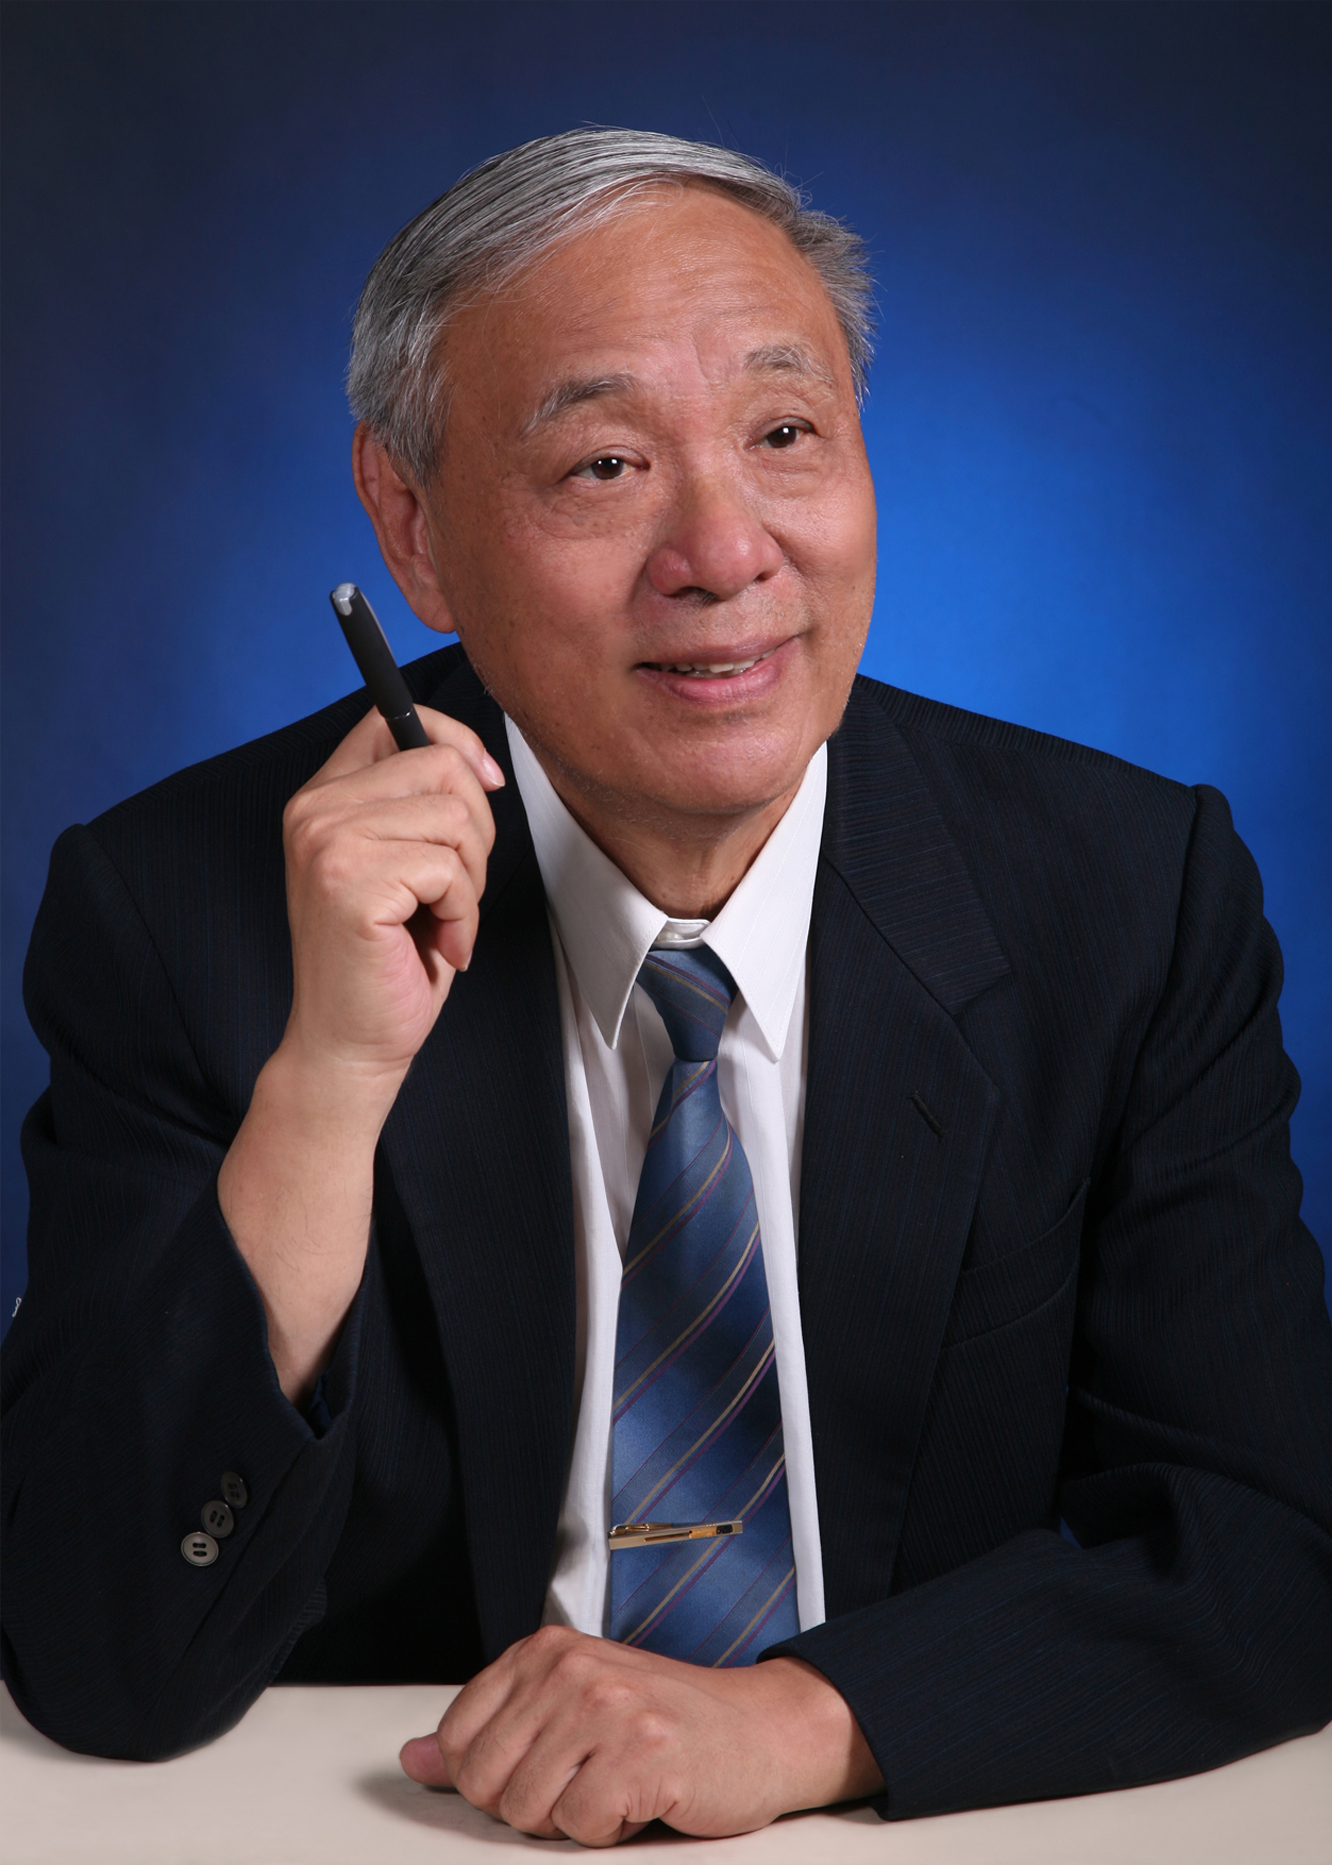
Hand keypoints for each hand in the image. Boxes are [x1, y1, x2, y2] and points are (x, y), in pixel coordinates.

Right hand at [218, 703, 503, 1401]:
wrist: (347, 1050)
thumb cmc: (386, 965)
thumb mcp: (406, 867)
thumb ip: (420, 806)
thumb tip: (477, 761)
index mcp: (322, 798)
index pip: (394, 718)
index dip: (454, 741)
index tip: (485, 784)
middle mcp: (313, 810)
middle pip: (441, 765)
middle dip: (475, 834)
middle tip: (452, 896)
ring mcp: (326, 843)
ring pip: (455, 820)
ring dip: (470, 883)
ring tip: (438, 925)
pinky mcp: (350, 882)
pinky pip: (450, 868)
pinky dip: (463, 915)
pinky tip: (435, 947)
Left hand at [398, 1626, 882, 1846]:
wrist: (762, 1729)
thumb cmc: (665, 1721)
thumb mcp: (569, 1711)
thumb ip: (490, 1734)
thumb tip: (413, 1759)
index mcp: (544, 1650)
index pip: (459, 1740)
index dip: (495, 1778)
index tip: (544, 1766)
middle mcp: (570, 1668)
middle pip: (485, 1783)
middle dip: (532, 1805)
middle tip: (586, 1780)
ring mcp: (607, 1707)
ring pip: (527, 1811)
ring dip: (572, 1820)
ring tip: (615, 1785)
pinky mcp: (641, 1755)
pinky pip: (581, 1828)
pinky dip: (610, 1831)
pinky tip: (642, 1800)